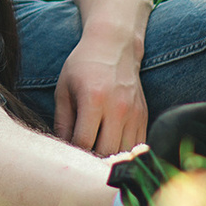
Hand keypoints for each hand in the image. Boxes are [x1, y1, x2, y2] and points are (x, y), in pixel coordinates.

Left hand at [53, 33, 146, 155]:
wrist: (114, 46)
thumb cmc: (83, 66)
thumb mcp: (63, 90)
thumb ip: (62, 121)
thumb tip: (61, 149)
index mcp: (93, 99)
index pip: (84, 141)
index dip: (73, 152)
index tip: (66, 153)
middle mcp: (117, 108)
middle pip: (106, 151)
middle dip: (91, 159)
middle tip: (80, 159)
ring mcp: (134, 113)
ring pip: (124, 152)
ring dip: (109, 158)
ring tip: (95, 156)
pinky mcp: (144, 116)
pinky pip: (137, 145)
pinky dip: (124, 152)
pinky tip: (111, 149)